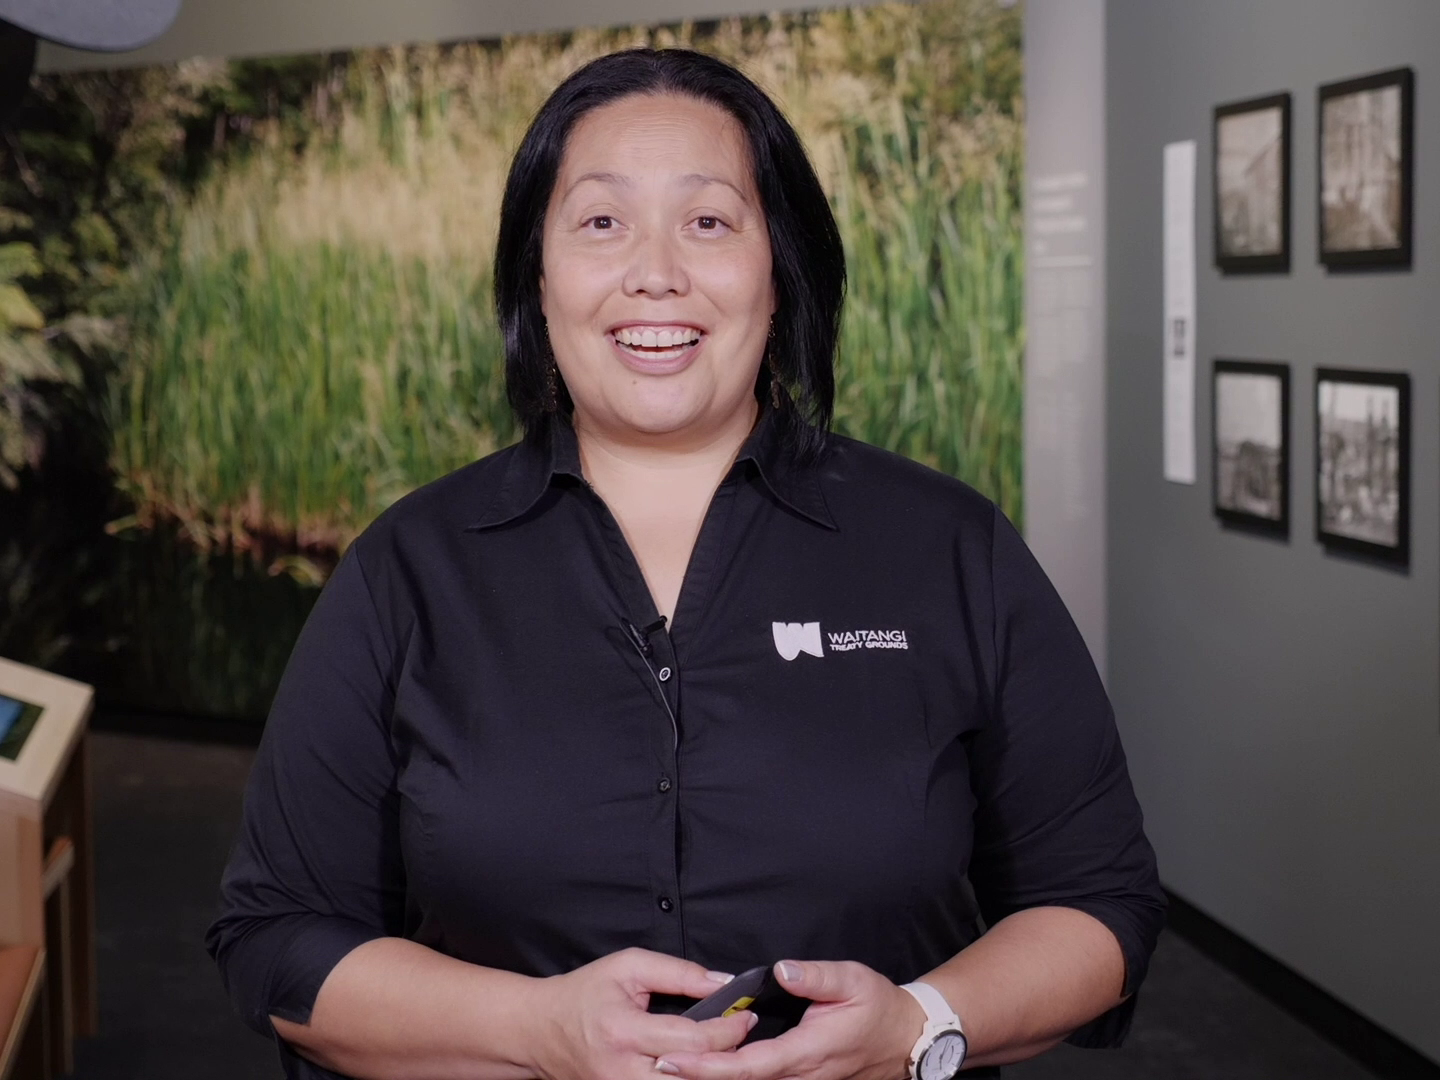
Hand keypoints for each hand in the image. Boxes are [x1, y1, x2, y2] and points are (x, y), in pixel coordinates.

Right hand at [525, 947, 758, 1079]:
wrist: (539, 1031)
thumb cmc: (584, 993)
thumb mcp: (628, 966)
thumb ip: (677, 972)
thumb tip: (723, 983)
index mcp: (624, 1032)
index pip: (692, 1040)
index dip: (728, 1030)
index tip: (746, 1016)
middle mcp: (623, 1072)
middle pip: (693, 1078)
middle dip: (729, 1061)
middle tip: (745, 1040)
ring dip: (712, 1076)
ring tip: (728, 1055)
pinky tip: (703, 1068)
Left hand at [655, 960, 924, 1079]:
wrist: (906, 1040)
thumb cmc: (878, 1007)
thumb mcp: (852, 980)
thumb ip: (815, 977)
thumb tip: (781, 971)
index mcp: (806, 1052)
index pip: (748, 1066)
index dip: (708, 1067)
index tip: (675, 1059)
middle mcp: (798, 1076)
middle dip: (698, 1076)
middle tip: (657, 1063)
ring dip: (711, 1078)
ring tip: (672, 1065)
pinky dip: (731, 1077)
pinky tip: (707, 1066)